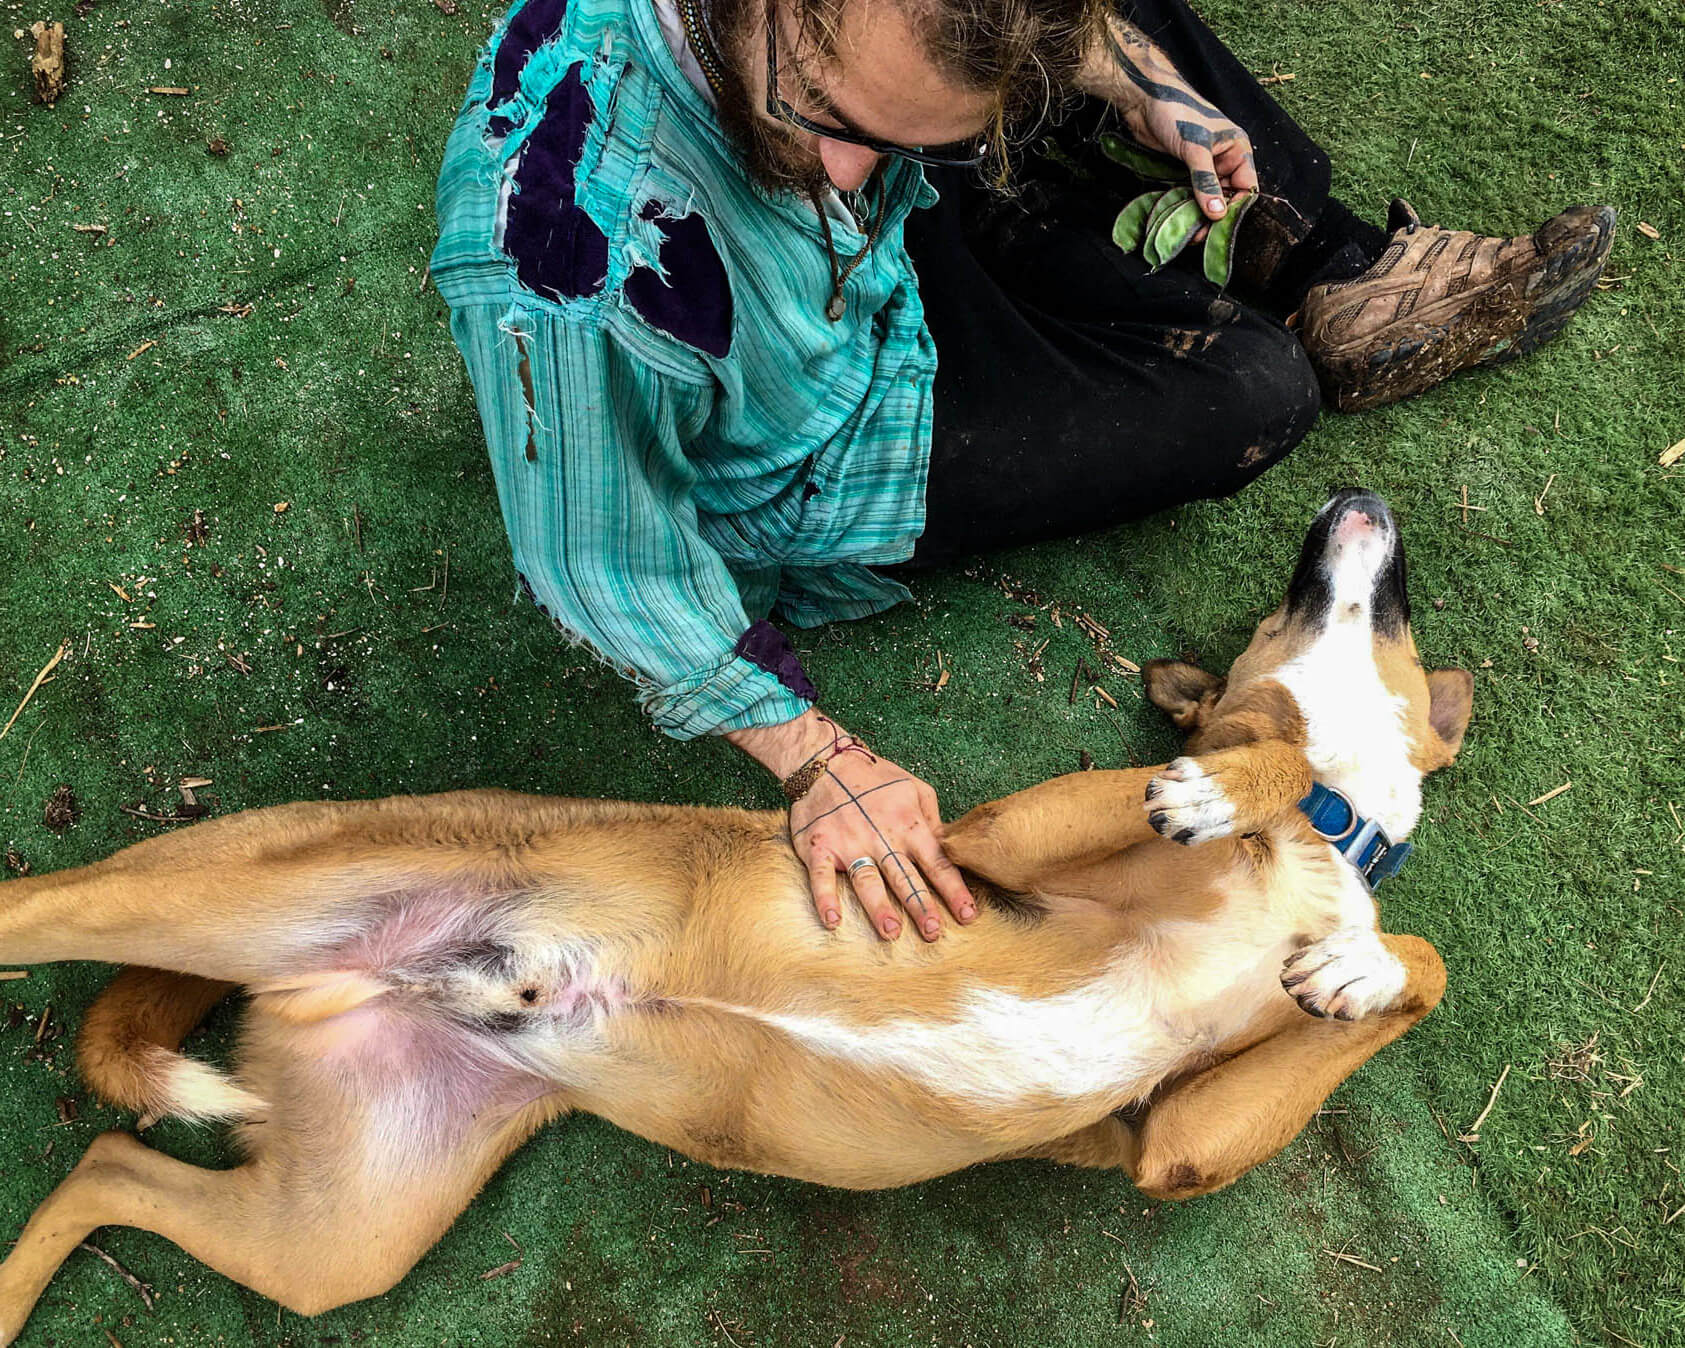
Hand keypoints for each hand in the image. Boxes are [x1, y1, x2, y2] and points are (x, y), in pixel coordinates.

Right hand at [726, 709, 976, 939]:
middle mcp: (881, 836)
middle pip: (905, 877)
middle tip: (933, 932)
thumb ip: (933, 821)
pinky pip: (821, 876)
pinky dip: (825, 898)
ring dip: (879, 906)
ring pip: (867, 879)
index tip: (968, 916)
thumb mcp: (914, 789)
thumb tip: (951, 849)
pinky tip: (832, 920)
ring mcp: (849, 843)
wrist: (826, 761)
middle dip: (921, 905)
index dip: (953, 890)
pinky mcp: (820, 847)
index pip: (937, 862)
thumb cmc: (875, 779)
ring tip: (891, 931)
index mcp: (908, 824)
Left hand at [1081, 15, 1258, 220]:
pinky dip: (1184, 207)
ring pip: (1206, 199)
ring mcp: (1203, 166)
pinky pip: (1188, 195)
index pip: (1247, 186)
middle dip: (1214, 216)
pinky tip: (1177, 220)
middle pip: (1226, 197)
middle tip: (1199, 236)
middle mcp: (1223, 160)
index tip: (1221, 227)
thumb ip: (1205, 181)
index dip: (1236, 207)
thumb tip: (1217, 213)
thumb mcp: (1195, 148)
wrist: (1144, 98)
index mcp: (1236, 149)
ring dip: (1198, 215)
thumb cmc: (1177, 112)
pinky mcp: (1183, 171)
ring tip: (1187, 232)